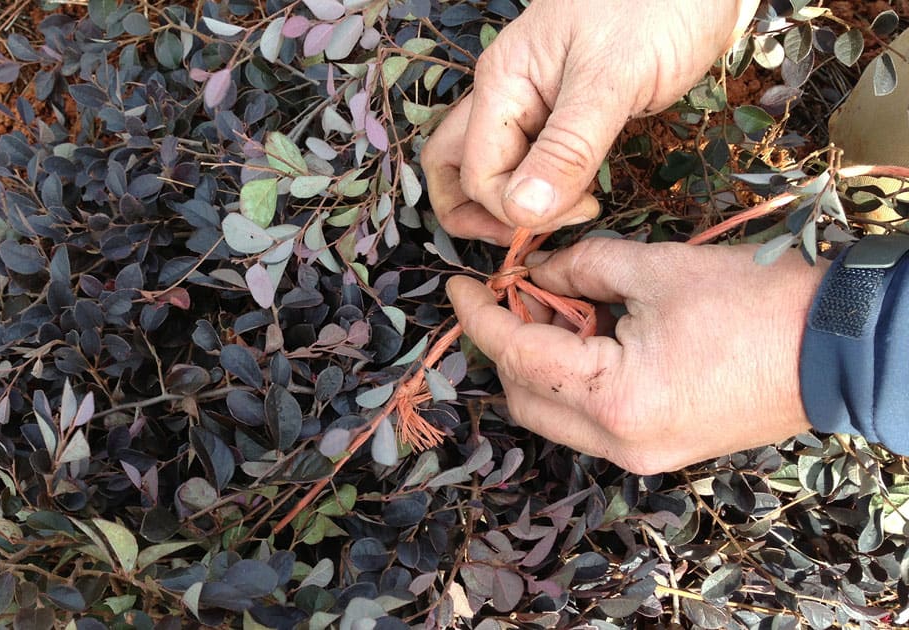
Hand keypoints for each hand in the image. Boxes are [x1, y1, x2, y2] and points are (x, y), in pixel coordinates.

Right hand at [423, 0, 758, 241]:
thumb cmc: (659, 6)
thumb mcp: (613, 78)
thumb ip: (567, 149)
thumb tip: (523, 213)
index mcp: (502, 85)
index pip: (478, 175)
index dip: (516, 210)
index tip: (581, 209)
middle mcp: (503, 96)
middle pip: (453, 170)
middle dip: (480, 215)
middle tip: (536, 234)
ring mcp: (528, 102)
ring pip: (485, 165)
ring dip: (506, 203)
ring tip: (555, 217)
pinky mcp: (560, 109)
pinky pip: (526, 158)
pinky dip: (537, 186)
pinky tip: (574, 193)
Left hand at [446, 239, 825, 473]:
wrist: (837, 349)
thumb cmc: (752, 303)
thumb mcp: (654, 268)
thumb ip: (578, 268)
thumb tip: (534, 273)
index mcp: (612, 399)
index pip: (518, 355)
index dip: (481, 317)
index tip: (459, 286)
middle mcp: (617, 444)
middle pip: (524, 397)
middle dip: (510, 343)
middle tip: (520, 291)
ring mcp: (639, 456)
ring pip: (554, 414)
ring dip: (542, 364)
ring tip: (564, 308)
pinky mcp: (659, 452)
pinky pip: (589, 420)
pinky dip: (575, 380)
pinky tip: (593, 335)